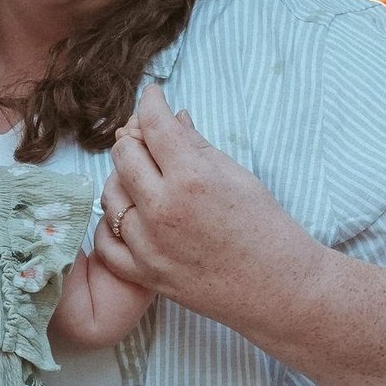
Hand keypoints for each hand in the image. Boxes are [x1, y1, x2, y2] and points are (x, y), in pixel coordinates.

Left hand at [98, 84, 316, 326]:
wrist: (279, 289)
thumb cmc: (268, 230)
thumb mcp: (238, 176)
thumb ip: (198, 146)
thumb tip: (175, 118)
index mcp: (192, 178)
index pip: (154, 124)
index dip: (150, 102)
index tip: (152, 96)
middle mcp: (163, 209)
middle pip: (123, 154)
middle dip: (134, 137)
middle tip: (148, 136)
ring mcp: (149, 245)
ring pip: (109, 196)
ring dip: (123, 179)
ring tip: (144, 177)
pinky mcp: (145, 274)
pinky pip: (106, 243)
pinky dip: (112, 225)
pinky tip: (130, 215)